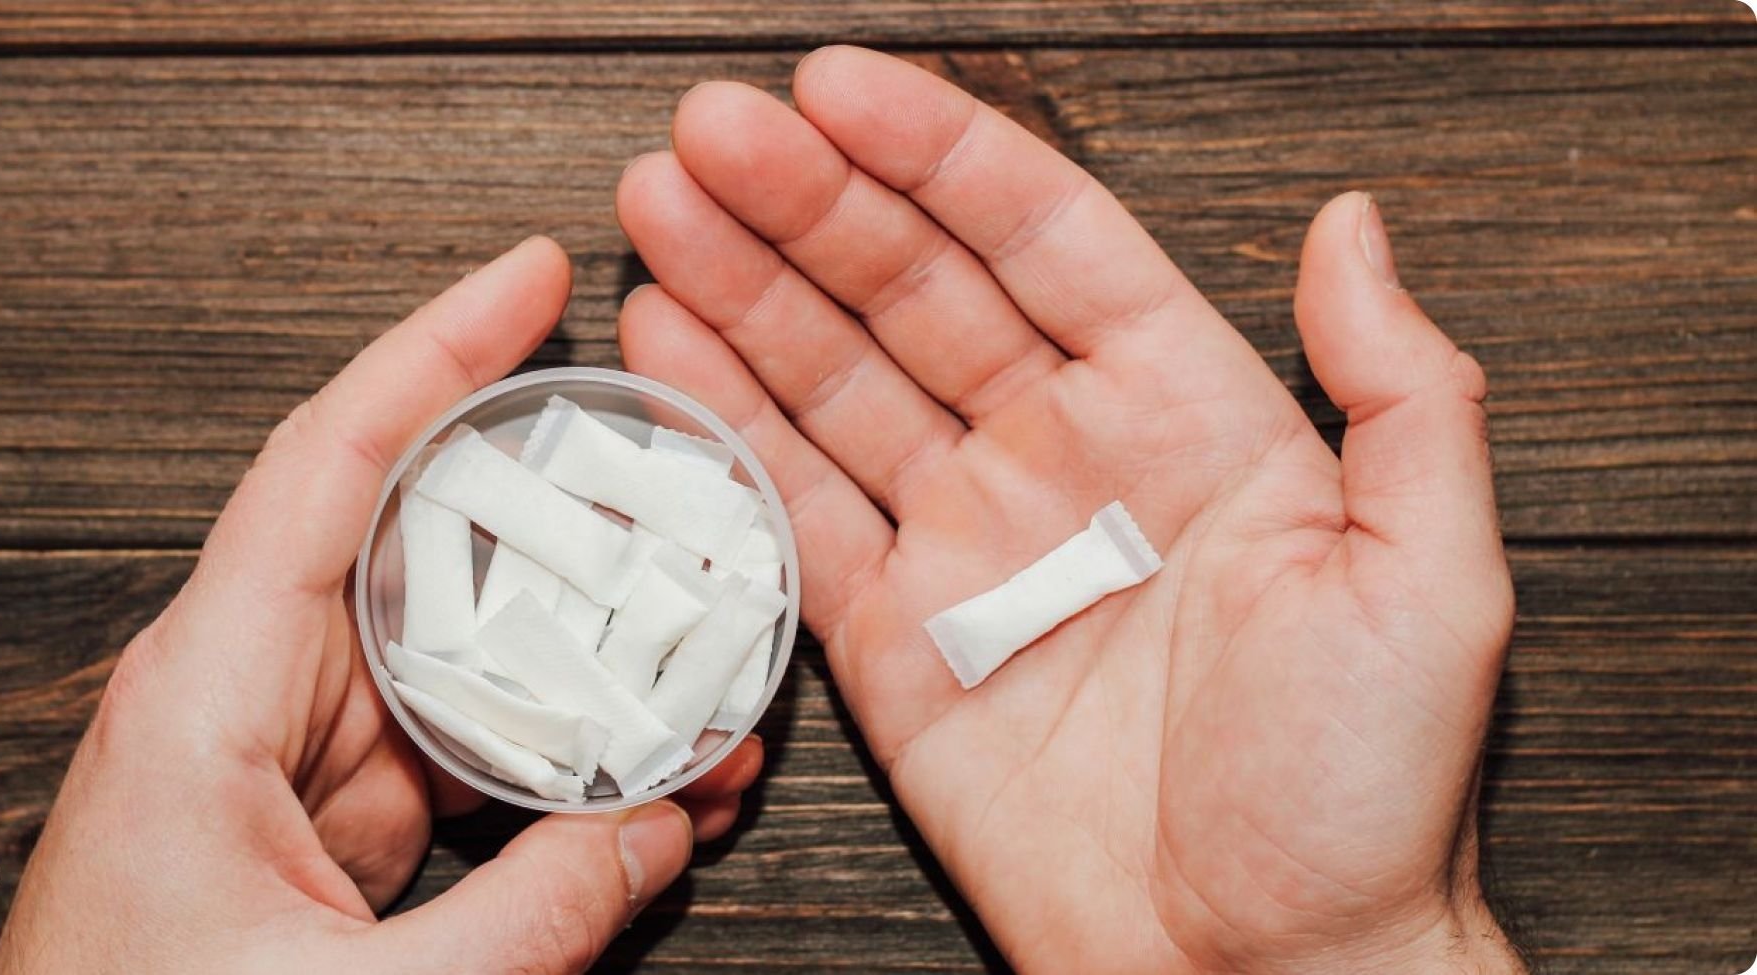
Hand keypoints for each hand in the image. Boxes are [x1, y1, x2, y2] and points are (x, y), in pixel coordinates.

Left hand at [0, 238, 762, 973]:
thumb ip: (529, 920)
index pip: (327, 465)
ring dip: (573, 671)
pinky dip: (543, 766)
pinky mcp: (316, 832)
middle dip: (561, 529)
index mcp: (205, 695)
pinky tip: (633, 785)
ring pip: (455, 664)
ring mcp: (282, 766)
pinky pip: (451, 757)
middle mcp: (240, 701)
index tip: (530, 276)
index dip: (434, 352)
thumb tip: (652, 834)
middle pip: (419, 555)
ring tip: (700, 682)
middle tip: (682, 501)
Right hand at [616, 48, 1522, 973]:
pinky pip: (795, 511)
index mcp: (1186, 412)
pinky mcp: (892, 640)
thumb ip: (1402, 387)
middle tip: (708, 129)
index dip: (938, 156)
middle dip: (806, 203)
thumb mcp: (1434, 576)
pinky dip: (728, 428)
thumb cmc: (1363, 793)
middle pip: (912, 289)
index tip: (838, 88)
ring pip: (836, 380)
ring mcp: (968, 543)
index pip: (1044, 240)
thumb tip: (1354, 223)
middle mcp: (1063, 458)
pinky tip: (669, 343)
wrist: (1260, 971)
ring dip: (745, 288)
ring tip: (660, 200)